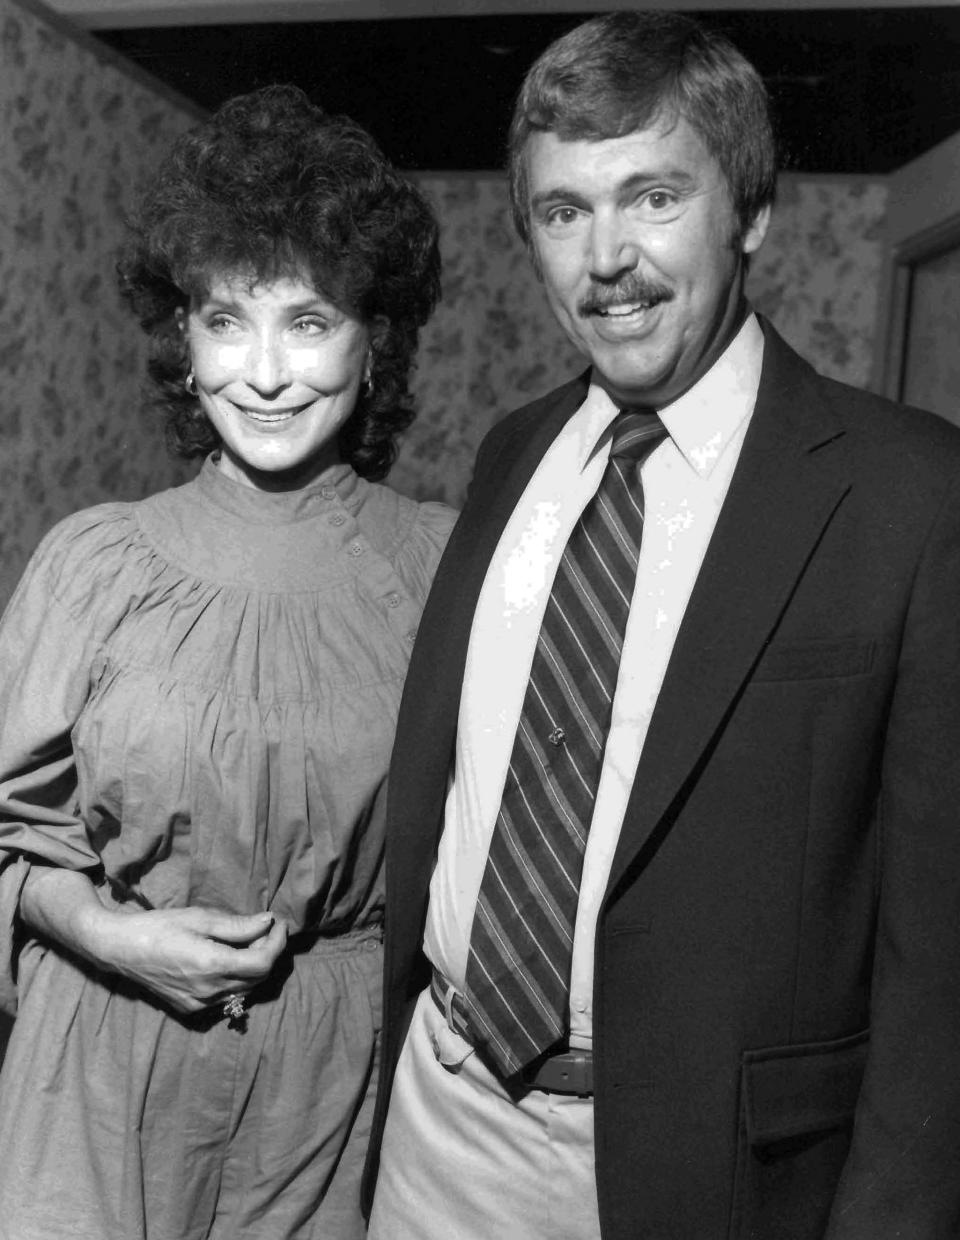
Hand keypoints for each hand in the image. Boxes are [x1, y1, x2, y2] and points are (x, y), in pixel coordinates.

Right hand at [20, 868, 287, 1014]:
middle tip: (264, 928)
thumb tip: (268, 922)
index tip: (278, 923)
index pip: (263, 963)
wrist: (121, 949)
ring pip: (244, 989)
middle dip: (268, 952)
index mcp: (211, 965)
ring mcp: (198, 1004)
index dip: (277, 943)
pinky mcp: (190, 1008)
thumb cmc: (160, 926)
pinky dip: (235, 979)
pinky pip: (225, 997)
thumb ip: (237, 925)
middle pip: (258, 978)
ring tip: (247, 942)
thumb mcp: (200, 918)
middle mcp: (208, 991)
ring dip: (253, 967)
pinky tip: (227, 959)